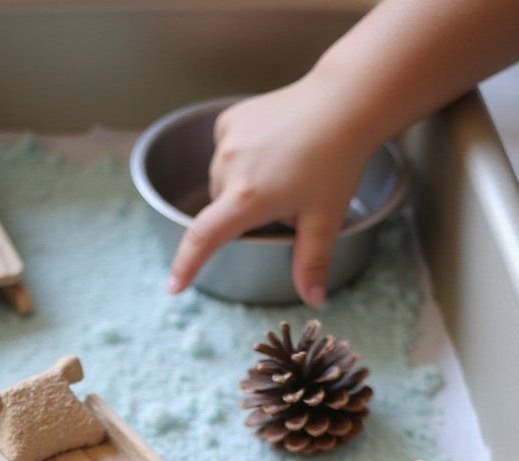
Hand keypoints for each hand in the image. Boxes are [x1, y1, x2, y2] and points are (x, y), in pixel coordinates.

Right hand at [168, 75, 370, 304]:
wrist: (343, 103)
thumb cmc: (336, 161)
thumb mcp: (325, 218)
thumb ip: (313, 262)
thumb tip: (313, 299)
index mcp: (248, 197)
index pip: (204, 238)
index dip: (186, 265)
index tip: (175, 287)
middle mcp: (229, 167)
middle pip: (221, 209)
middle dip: (242, 215)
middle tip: (283, 202)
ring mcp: (227, 139)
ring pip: (222, 180)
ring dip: (241, 186)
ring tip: (281, 170)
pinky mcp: (230, 119)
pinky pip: (226, 151)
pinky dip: (242, 157)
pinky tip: (271, 147)